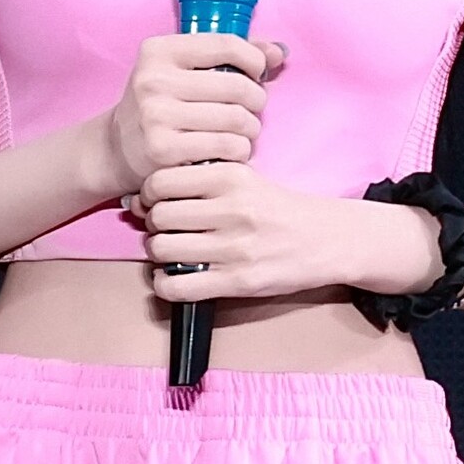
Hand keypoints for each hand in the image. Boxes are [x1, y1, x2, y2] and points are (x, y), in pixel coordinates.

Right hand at [105, 33, 286, 196]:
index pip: (228, 45)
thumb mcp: (184, 68)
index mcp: (159, 51)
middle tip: (252, 109)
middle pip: (237, 87)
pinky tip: (231, 150)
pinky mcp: (163, 150)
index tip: (256, 73)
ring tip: (244, 130)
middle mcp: (154, 80)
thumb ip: (231, 55)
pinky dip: (240, 150)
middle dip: (257, 100)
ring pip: (237, 120)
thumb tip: (278, 52)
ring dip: (251, 128)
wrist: (118, 147)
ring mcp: (156, 116)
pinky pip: (226, 148)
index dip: (255, 60)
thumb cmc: (162, 102)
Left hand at [124, 162, 350, 303]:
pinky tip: (171, 278)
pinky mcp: (240, 281)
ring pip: (164, 250)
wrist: (325, 238)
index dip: (148, 193)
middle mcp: (232, 208)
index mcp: (231, 176)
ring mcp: (236, 247)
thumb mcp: (244, 177)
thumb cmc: (277, 207)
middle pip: (159, 216)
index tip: (153, 201)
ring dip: (158, 254)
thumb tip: (139, 195)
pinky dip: (164, 285)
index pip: (161, 181)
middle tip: (161, 228)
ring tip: (170, 252)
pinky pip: (179, 287)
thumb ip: (199, 180)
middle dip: (152, 224)